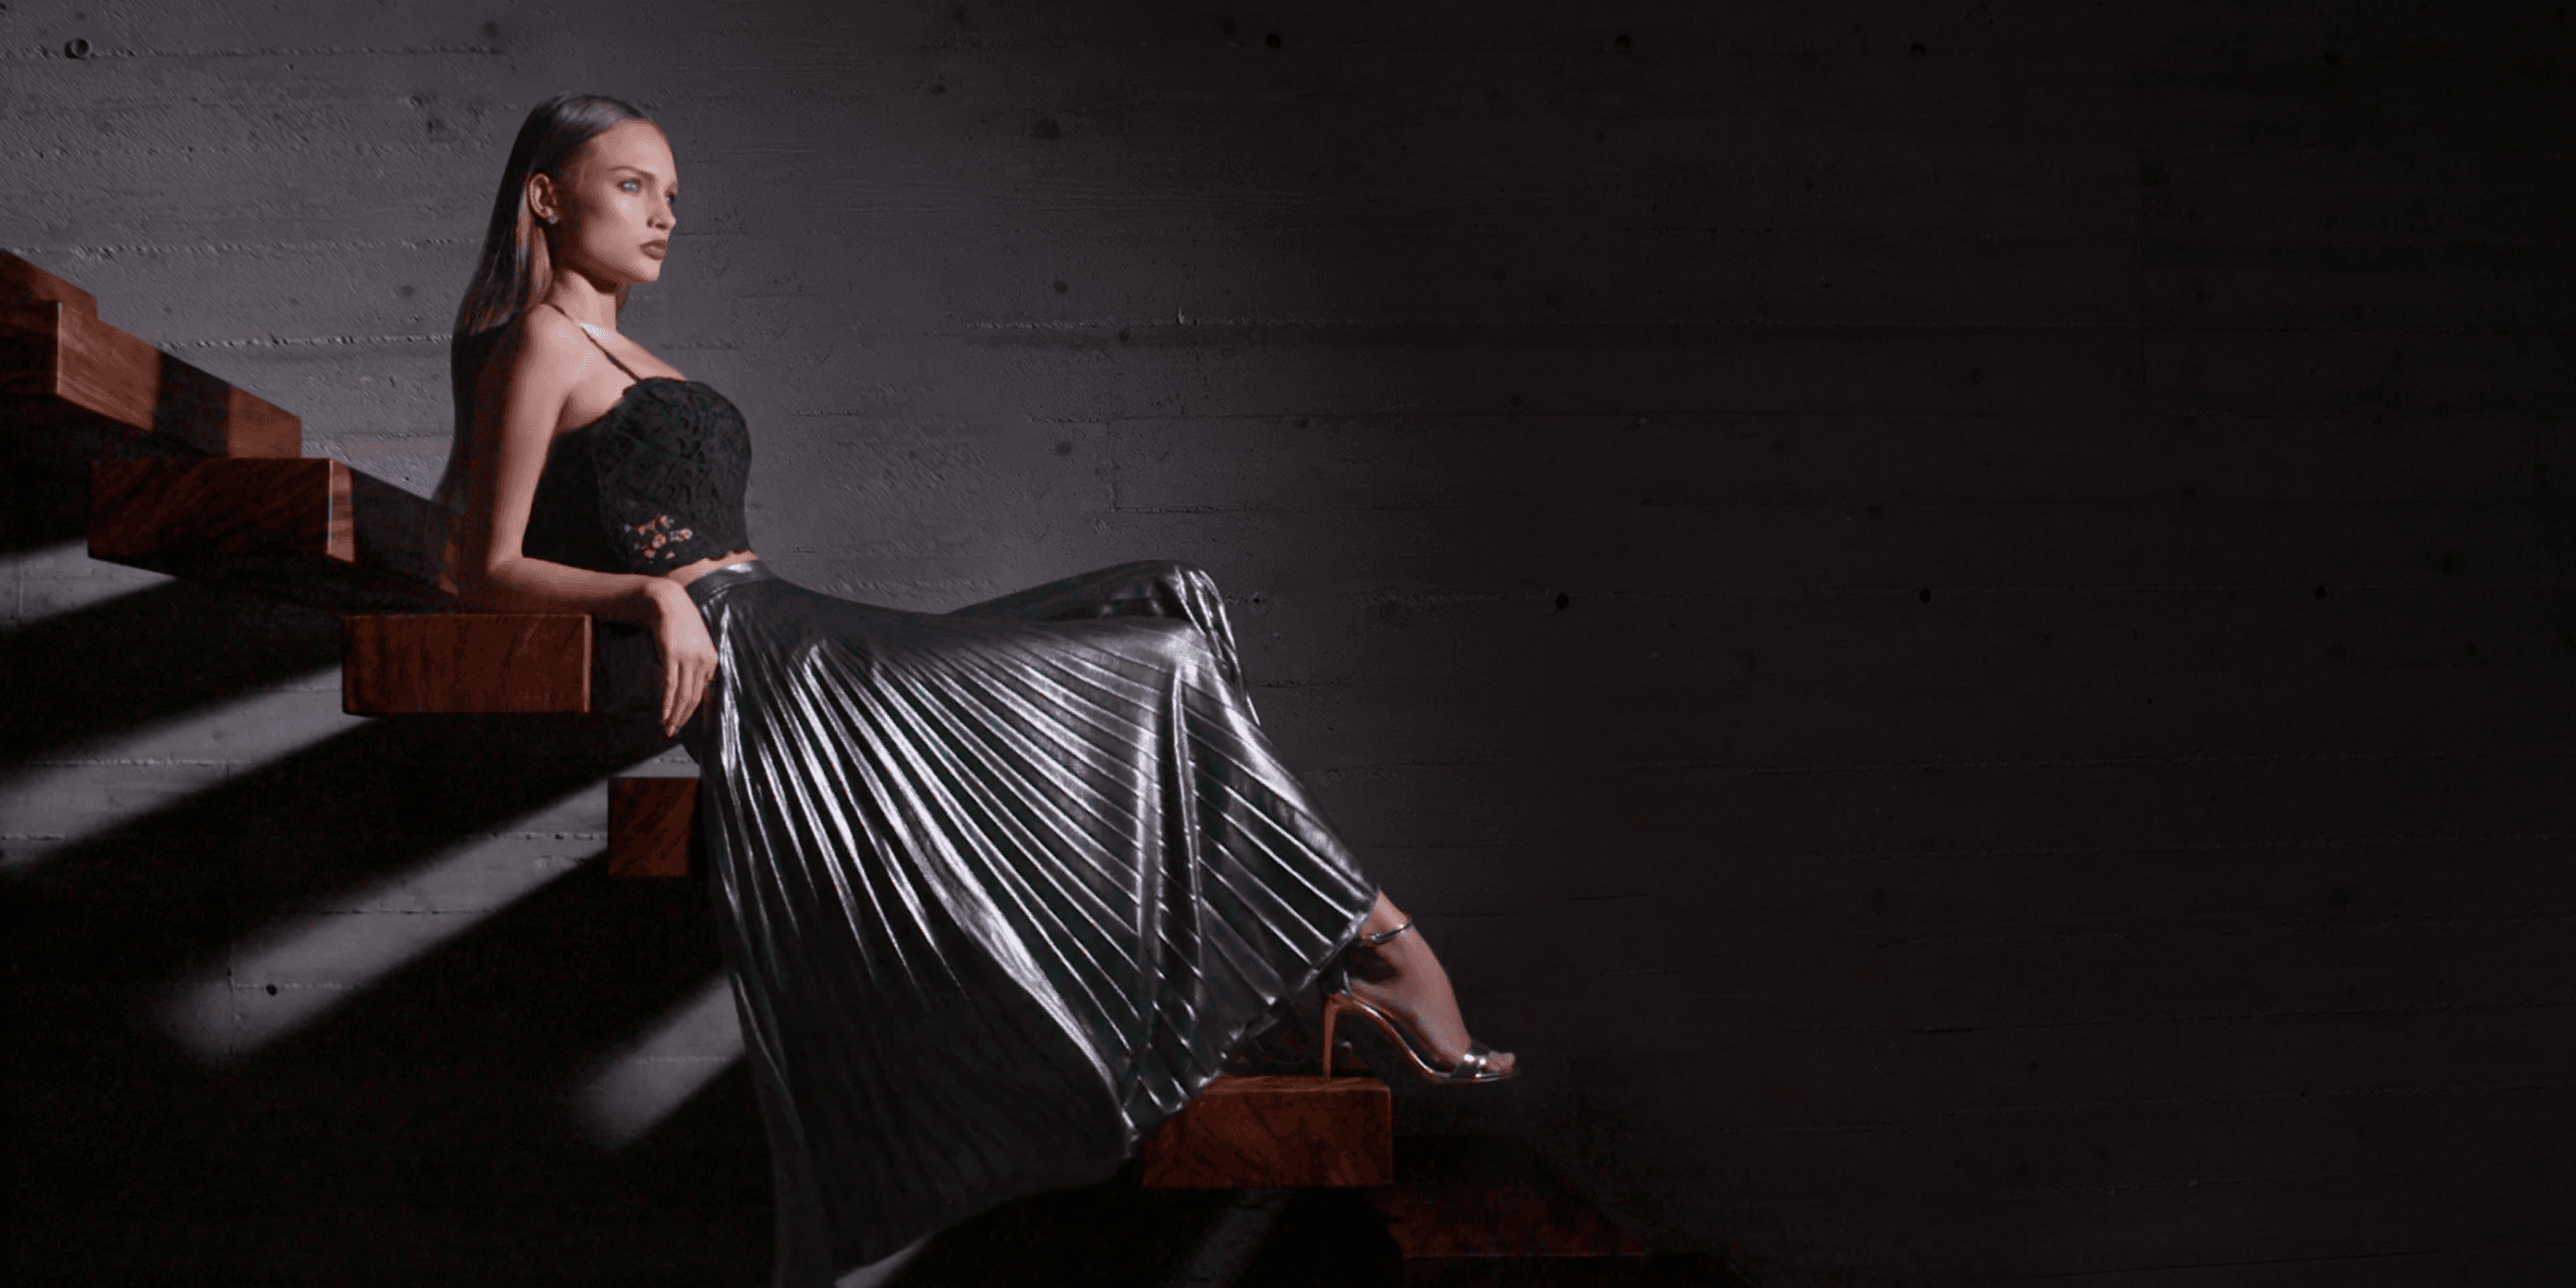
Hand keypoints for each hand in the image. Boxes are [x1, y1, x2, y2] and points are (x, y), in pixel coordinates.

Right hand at [646, 580, 718, 737]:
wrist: (667, 602)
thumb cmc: (680, 624)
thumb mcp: (694, 645)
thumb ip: (696, 665)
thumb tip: (690, 687)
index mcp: (712, 660)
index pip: (703, 692)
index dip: (692, 710)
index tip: (683, 722)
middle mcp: (704, 661)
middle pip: (694, 697)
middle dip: (683, 717)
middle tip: (673, 731)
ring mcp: (688, 658)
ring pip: (683, 695)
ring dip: (675, 715)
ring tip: (667, 728)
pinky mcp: (672, 655)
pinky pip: (670, 685)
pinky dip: (667, 703)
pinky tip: (664, 715)